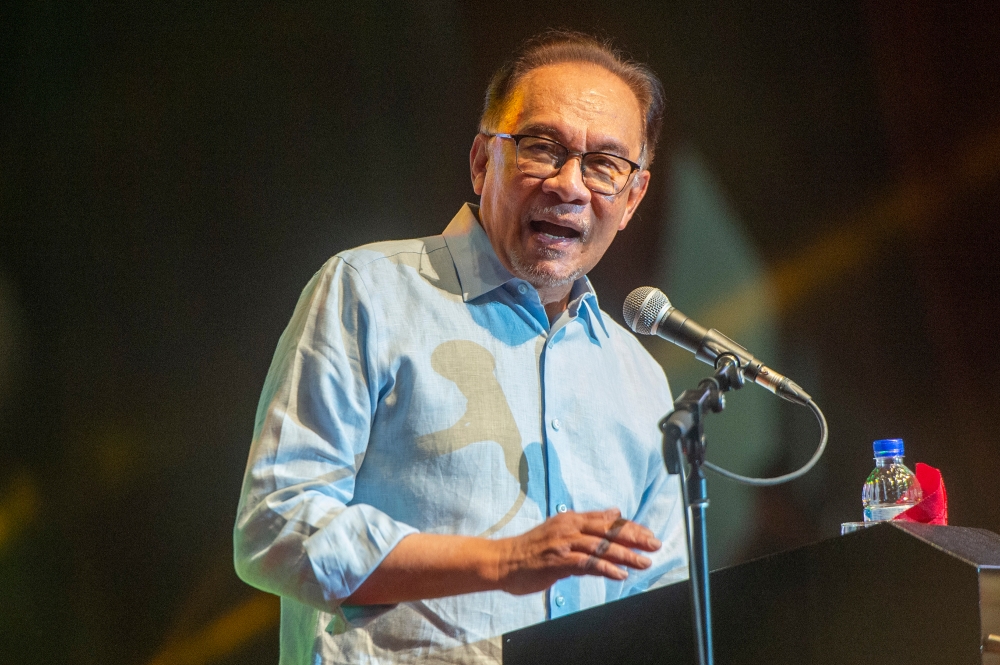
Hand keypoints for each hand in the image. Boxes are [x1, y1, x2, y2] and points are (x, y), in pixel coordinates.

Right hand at [495, 508, 660, 595]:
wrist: (503, 561)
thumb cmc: (532, 549)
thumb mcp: (561, 529)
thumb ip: (589, 522)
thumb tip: (614, 512)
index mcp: (572, 519)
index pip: (608, 521)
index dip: (630, 527)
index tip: (649, 534)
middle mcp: (570, 527)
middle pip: (608, 531)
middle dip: (635, 538)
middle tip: (655, 544)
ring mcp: (564, 544)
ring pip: (601, 547)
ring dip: (626, 555)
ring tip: (644, 562)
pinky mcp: (559, 561)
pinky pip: (587, 564)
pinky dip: (605, 569)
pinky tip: (620, 574)